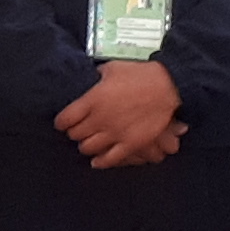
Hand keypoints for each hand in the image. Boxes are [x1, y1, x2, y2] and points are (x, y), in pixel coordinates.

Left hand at [55, 60, 185, 166]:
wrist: (167, 86)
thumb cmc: (140, 74)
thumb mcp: (112, 69)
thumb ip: (96, 77)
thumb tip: (89, 78)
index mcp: (92, 100)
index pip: (65, 119)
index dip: (62, 122)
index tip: (63, 122)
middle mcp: (100, 119)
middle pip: (75, 135)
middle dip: (74, 133)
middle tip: (77, 130)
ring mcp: (115, 133)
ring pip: (88, 148)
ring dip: (85, 146)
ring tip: (88, 142)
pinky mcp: (130, 144)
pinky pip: (109, 159)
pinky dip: (100, 162)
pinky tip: (96, 161)